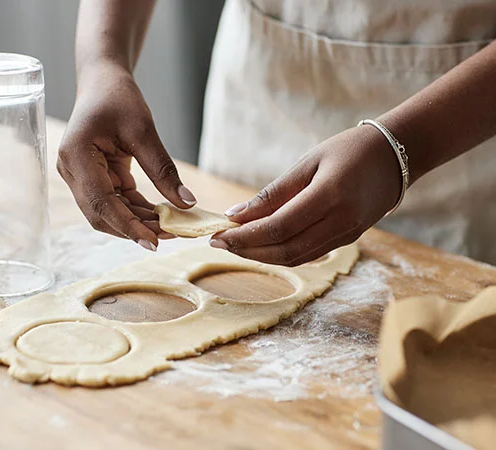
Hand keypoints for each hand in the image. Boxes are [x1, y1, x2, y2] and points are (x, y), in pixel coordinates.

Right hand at [57, 62, 195, 249]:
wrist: (102, 81)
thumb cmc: (118, 97)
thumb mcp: (143, 131)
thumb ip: (163, 170)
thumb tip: (188, 204)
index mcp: (76, 156)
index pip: (101, 203)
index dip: (127, 226)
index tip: (154, 242)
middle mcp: (72, 171)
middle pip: (101, 215)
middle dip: (135, 229)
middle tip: (171, 235)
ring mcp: (80, 177)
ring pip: (108, 213)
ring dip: (138, 223)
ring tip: (171, 227)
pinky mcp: (94, 178)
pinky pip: (115, 202)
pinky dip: (137, 211)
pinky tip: (161, 215)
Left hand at [210, 126, 401, 265]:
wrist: (396, 156)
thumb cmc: (349, 150)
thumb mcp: (307, 163)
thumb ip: (273, 193)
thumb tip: (236, 215)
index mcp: (330, 196)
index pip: (278, 227)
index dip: (245, 235)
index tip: (218, 234)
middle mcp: (341, 221)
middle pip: (285, 250)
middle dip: (248, 250)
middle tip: (219, 243)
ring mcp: (348, 234)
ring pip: (297, 257)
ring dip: (262, 256)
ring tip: (236, 245)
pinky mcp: (348, 239)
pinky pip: (309, 254)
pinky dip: (281, 253)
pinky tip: (262, 245)